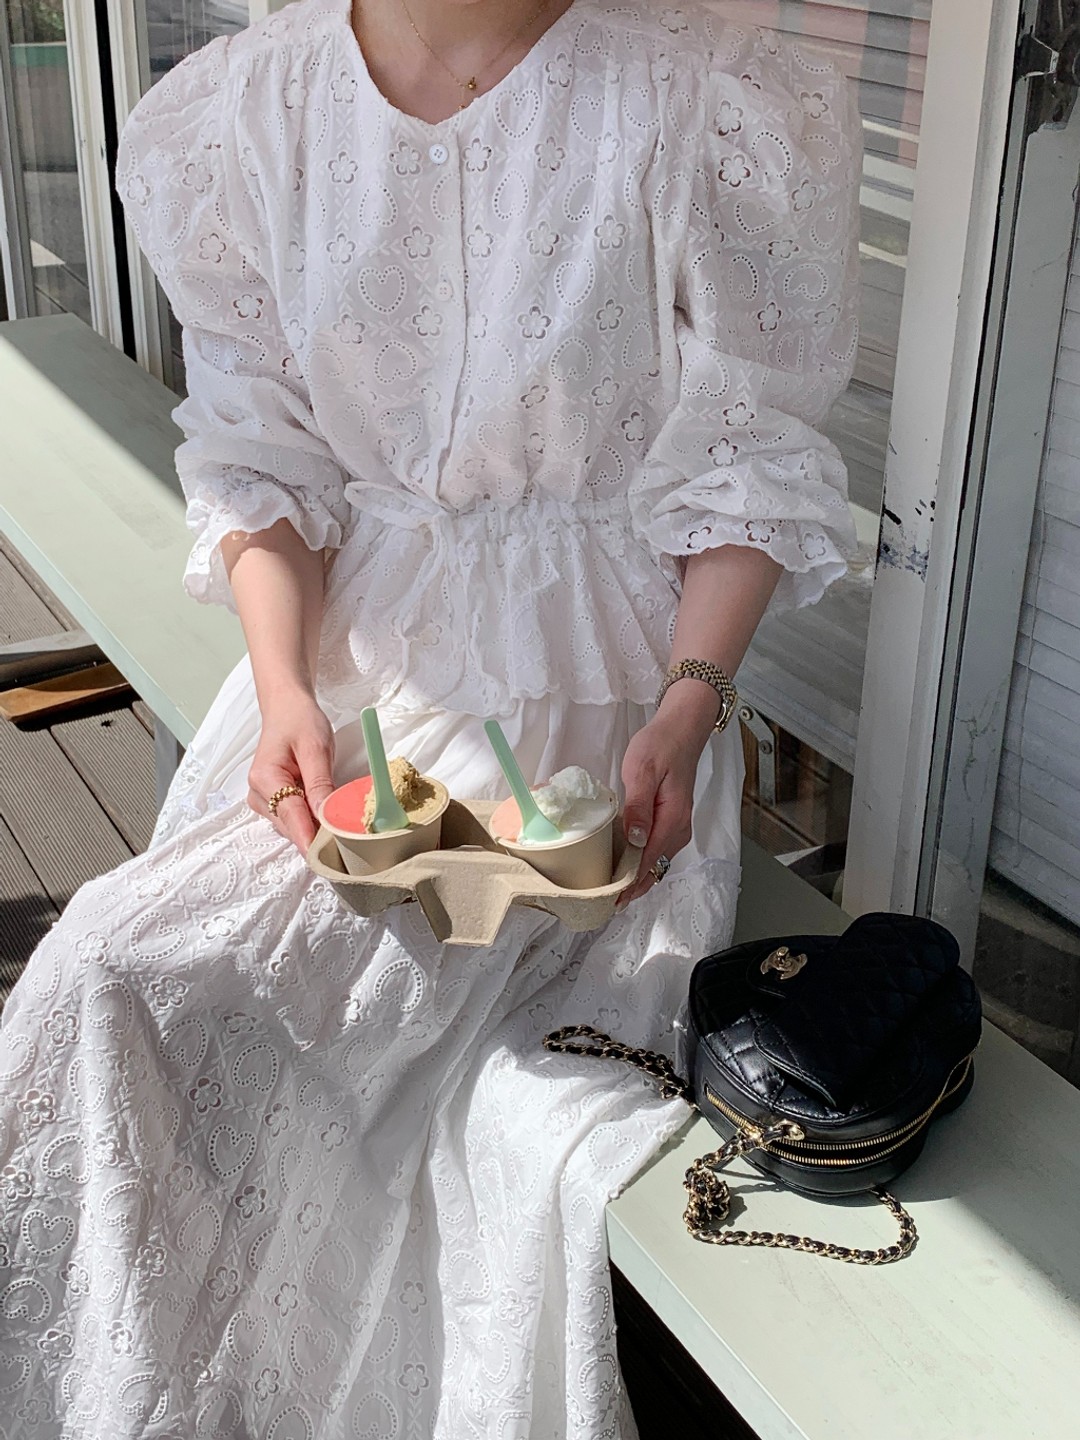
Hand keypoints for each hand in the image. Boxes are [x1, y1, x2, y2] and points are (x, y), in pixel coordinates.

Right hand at [247, 687, 335, 853]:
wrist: (286, 708)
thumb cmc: (299, 722)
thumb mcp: (316, 748)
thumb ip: (320, 784)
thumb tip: (326, 817)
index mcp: (265, 778)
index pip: (291, 816)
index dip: (311, 838)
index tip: (327, 858)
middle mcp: (258, 795)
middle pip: (292, 826)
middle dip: (318, 834)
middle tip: (351, 841)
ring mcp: (264, 801)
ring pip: (294, 827)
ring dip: (316, 828)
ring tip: (343, 826)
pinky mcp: (273, 803)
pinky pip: (295, 820)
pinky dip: (312, 821)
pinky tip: (329, 816)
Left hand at [616, 685, 715, 907]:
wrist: (681, 729)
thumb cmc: (661, 745)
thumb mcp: (643, 771)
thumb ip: (638, 807)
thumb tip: (635, 841)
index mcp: (673, 820)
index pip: (649, 862)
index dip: (629, 884)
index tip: (610, 900)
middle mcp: (679, 829)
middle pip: (654, 868)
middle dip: (631, 888)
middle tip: (603, 903)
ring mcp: (676, 827)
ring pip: (655, 862)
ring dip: (635, 878)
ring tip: (609, 890)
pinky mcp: (670, 821)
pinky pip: (655, 850)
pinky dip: (640, 863)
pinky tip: (622, 866)